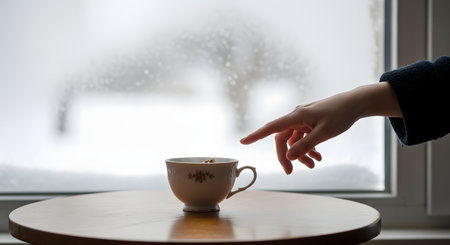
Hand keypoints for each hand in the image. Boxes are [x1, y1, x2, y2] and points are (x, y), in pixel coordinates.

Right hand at [240, 83, 400, 173]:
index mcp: (297, 116)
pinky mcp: (309, 123)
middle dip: (287, 156)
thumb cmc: (340, 115)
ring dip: (301, 154)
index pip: (272, 127)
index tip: (243, 142)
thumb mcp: (323, 133)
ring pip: (294, 140)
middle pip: (282, 139)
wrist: (354, 104)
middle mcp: (296, 116)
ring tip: (314, 165)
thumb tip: (289, 157)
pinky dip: (308, 148)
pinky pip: (303, 138)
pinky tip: (318, 157)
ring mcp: (303, 120)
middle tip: (291, 172)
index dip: (256, 135)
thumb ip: (305, 146)